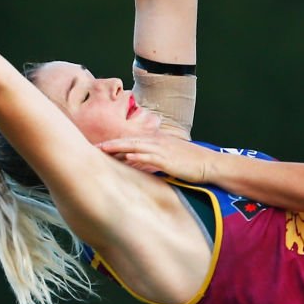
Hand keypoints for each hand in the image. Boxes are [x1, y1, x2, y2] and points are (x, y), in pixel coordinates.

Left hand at [96, 135, 213, 182]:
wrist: (210, 164)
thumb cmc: (191, 162)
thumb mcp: (171, 156)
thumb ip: (154, 157)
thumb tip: (137, 162)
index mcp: (158, 141)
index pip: (132, 140)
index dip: (115, 143)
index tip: (100, 146)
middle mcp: (158, 142)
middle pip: (130, 140)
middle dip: (111, 144)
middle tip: (93, 147)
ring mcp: (163, 149)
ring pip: (136, 146)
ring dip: (119, 147)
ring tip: (103, 149)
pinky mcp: (169, 160)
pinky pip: (151, 156)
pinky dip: (139, 156)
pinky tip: (128, 157)